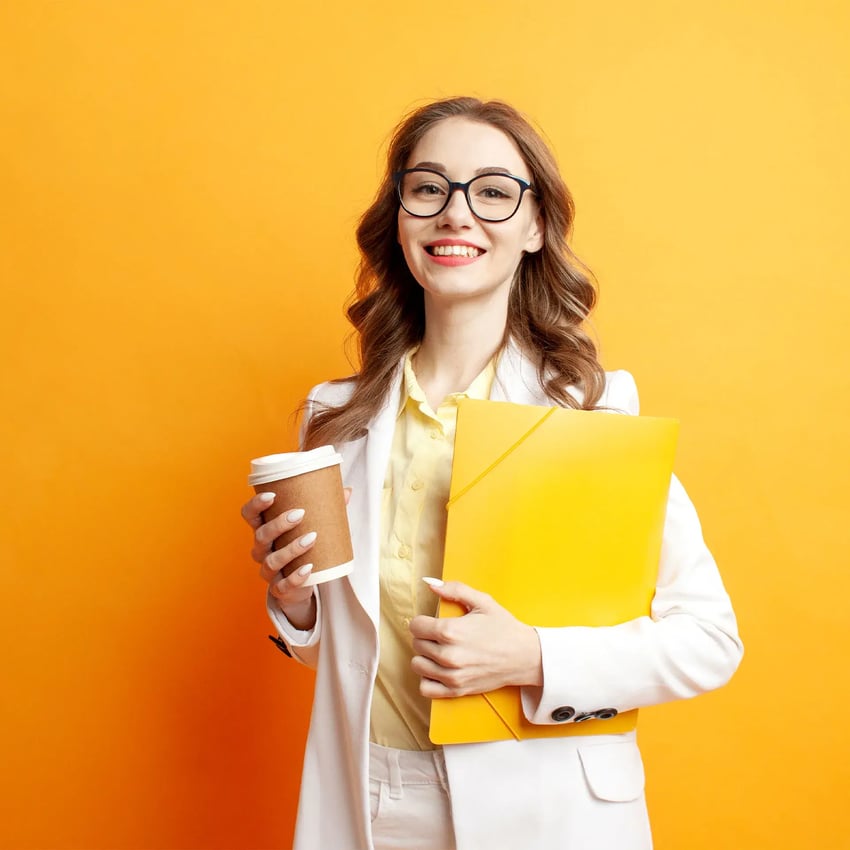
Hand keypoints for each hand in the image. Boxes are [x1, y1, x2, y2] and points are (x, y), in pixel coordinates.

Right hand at [239, 488, 351, 629]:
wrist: (303, 583)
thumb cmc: (304, 547)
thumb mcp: (311, 526)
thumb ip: (325, 509)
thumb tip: (347, 491)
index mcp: (264, 529)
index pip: (249, 514)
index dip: (256, 504)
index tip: (272, 495)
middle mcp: (261, 550)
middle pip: (260, 535)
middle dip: (279, 524)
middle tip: (300, 514)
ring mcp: (269, 571)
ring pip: (271, 561)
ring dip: (291, 549)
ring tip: (311, 538)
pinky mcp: (280, 589)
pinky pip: (283, 585)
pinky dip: (295, 577)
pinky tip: (308, 568)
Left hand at [409, 580, 542, 698]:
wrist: (525, 656)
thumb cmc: (504, 627)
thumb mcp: (482, 601)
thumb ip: (454, 590)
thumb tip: (430, 584)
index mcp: (450, 631)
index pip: (415, 626)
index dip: (422, 621)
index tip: (432, 622)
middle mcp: (448, 655)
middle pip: (416, 644)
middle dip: (425, 637)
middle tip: (441, 635)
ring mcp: (452, 675)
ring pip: (417, 665)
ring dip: (425, 657)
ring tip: (439, 651)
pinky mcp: (457, 691)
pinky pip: (426, 688)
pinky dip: (428, 678)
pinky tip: (438, 669)